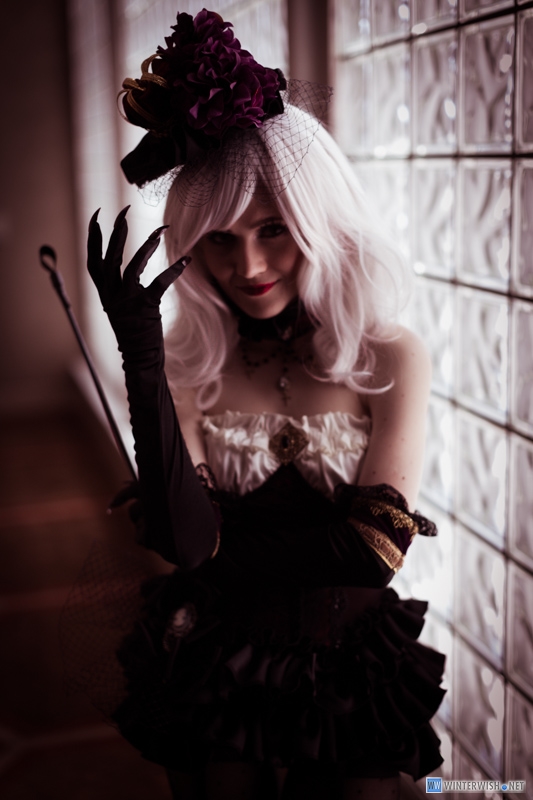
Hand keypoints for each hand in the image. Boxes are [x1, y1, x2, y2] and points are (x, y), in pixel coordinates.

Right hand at [87, 206, 189, 354]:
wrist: (139, 356)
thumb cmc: (133, 330)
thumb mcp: (118, 306)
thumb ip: (116, 286)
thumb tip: (121, 264)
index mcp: (104, 292)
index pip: (93, 259)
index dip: (94, 236)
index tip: (97, 215)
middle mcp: (112, 294)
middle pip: (110, 256)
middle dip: (117, 231)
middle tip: (124, 211)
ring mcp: (128, 301)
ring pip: (132, 265)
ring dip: (146, 245)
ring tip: (159, 230)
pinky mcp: (146, 307)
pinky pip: (160, 283)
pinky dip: (174, 270)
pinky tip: (187, 261)